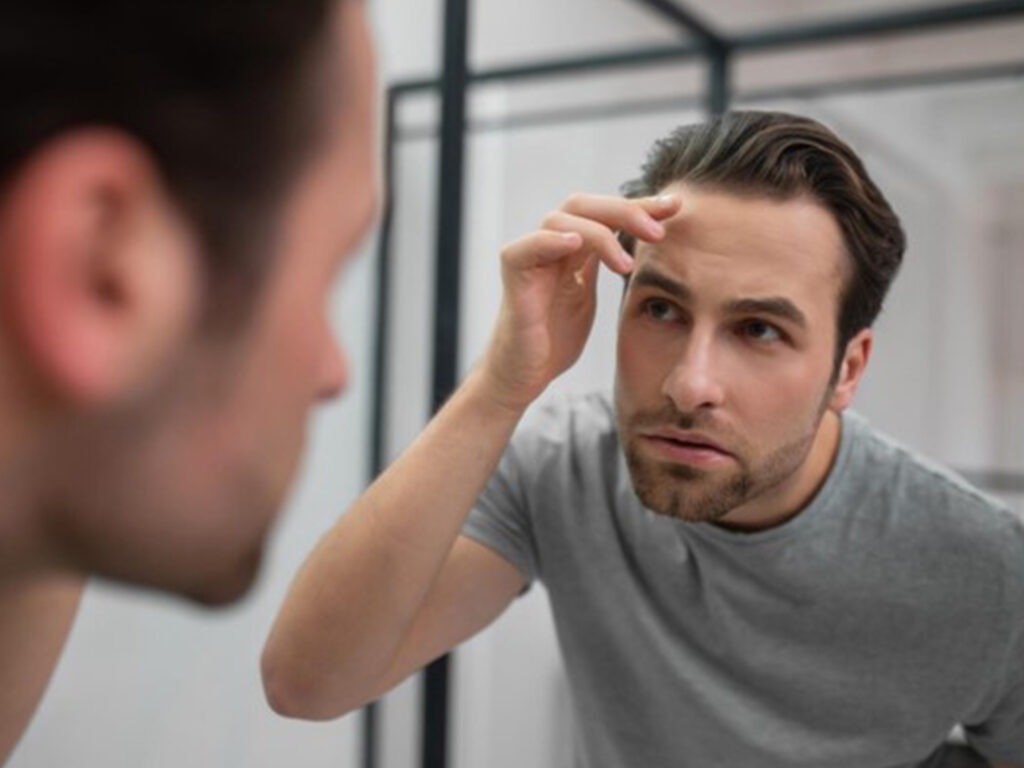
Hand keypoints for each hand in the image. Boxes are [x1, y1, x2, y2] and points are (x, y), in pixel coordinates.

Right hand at [479, 192, 681, 410]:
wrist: (524, 375)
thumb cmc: (554, 341)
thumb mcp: (589, 296)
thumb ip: (607, 265)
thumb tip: (645, 245)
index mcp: (570, 249)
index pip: (605, 213)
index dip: (640, 206)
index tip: (674, 207)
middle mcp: (549, 246)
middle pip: (585, 205)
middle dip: (625, 211)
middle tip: (658, 231)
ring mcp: (530, 258)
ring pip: (561, 219)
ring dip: (599, 234)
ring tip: (626, 265)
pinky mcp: (514, 277)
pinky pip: (528, 247)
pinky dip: (551, 240)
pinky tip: (575, 245)